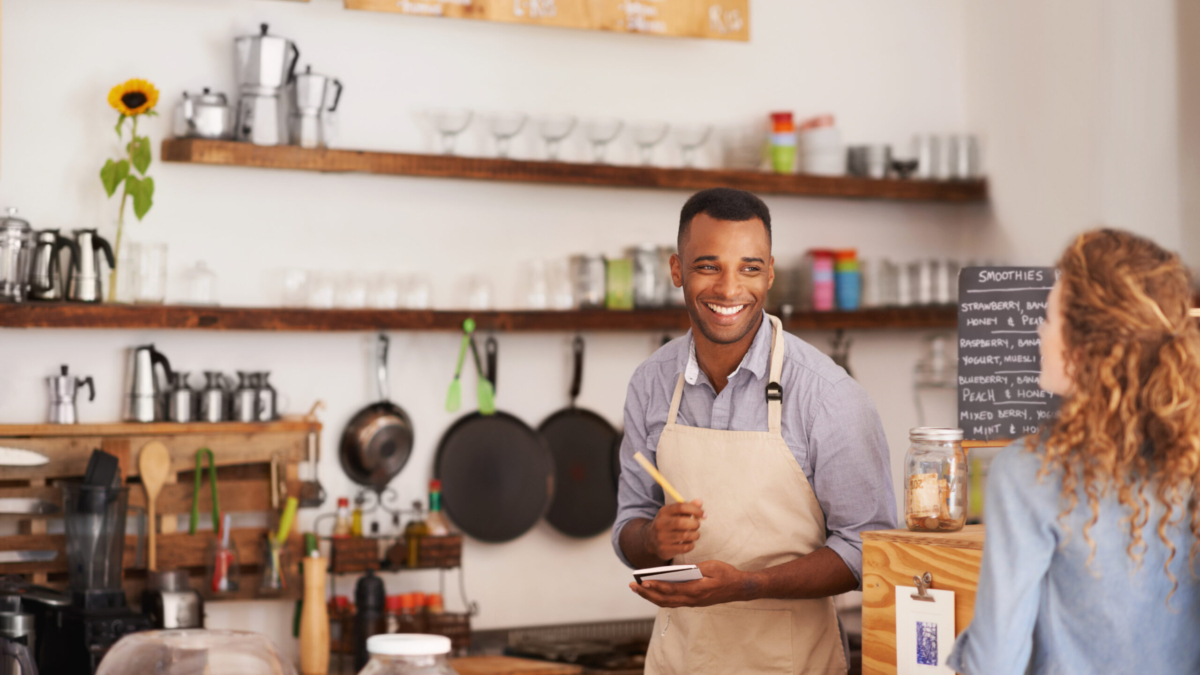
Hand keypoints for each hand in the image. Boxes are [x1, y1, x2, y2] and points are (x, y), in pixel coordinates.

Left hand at [629, 560, 754, 607]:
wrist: (739, 588)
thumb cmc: (726, 574)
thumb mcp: (712, 566)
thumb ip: (695, 568)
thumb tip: (680, 569)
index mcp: (697, 590)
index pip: (672, 589)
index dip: (657, 586)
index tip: (644, 582)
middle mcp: (692, 599)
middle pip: (665, 599)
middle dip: (647, 593)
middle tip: (633, 586)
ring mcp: (692, 603)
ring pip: (667, 602)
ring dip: (651, 597)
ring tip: (637, 589)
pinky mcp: (692, 602)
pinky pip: (672, 602)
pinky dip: (660, 598)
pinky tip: (651, 592)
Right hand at [645, 500, 704, 561]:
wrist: (651, 540)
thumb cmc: (668, 524)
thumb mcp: (674, 513)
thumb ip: (688, 507)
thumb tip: (700, 502)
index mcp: (664, 511)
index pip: (681, 507)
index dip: (695, 509)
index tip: (703, 514)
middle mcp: (661, 524)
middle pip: (682, 522)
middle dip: (695, 524)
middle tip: (697, 525)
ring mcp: (662, 537)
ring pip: (685, 536)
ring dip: (695, 535)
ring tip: (695, 534)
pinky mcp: (665, 549)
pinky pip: (685, 548)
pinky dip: (691, 545)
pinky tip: (689, 542)